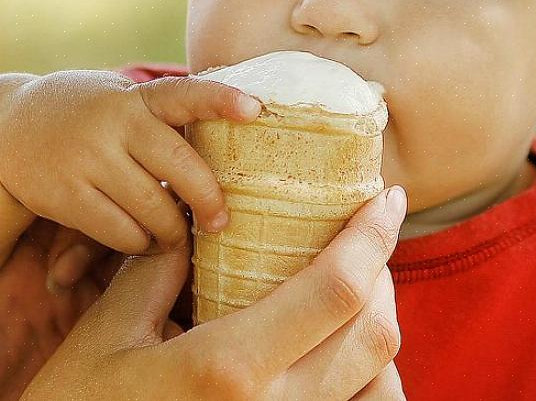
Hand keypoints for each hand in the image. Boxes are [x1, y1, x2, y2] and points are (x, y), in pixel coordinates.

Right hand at [0, 70, 261, 255]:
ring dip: (173, 230)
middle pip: (181, 166)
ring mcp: (89, 158)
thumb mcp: (127, 102)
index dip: (222, 99)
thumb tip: (233, 143)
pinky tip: (144, 239)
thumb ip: (166, 119)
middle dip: (208, 199)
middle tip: (220, 222)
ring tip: (178, 234)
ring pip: (153, 208)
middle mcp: (117, 123)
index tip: (255, 109)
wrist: (13, 123)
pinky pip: (120, 231)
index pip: (186, 93)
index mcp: (139, 98)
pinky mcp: (65, 194)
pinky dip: (139, 243)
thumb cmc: (94, 117)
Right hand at [22, 186, 407, 400]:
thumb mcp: (109, 333)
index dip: (373, 236)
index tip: (387, 198)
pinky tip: (344, 342)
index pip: (334, 289)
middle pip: (373, 330)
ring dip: (380, 318)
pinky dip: (370, 372)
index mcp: (229, 367)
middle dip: (383, 269)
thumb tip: (201, 218)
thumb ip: (162, 268)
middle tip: (368, 232)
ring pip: (378, 376)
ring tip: (361, 280)